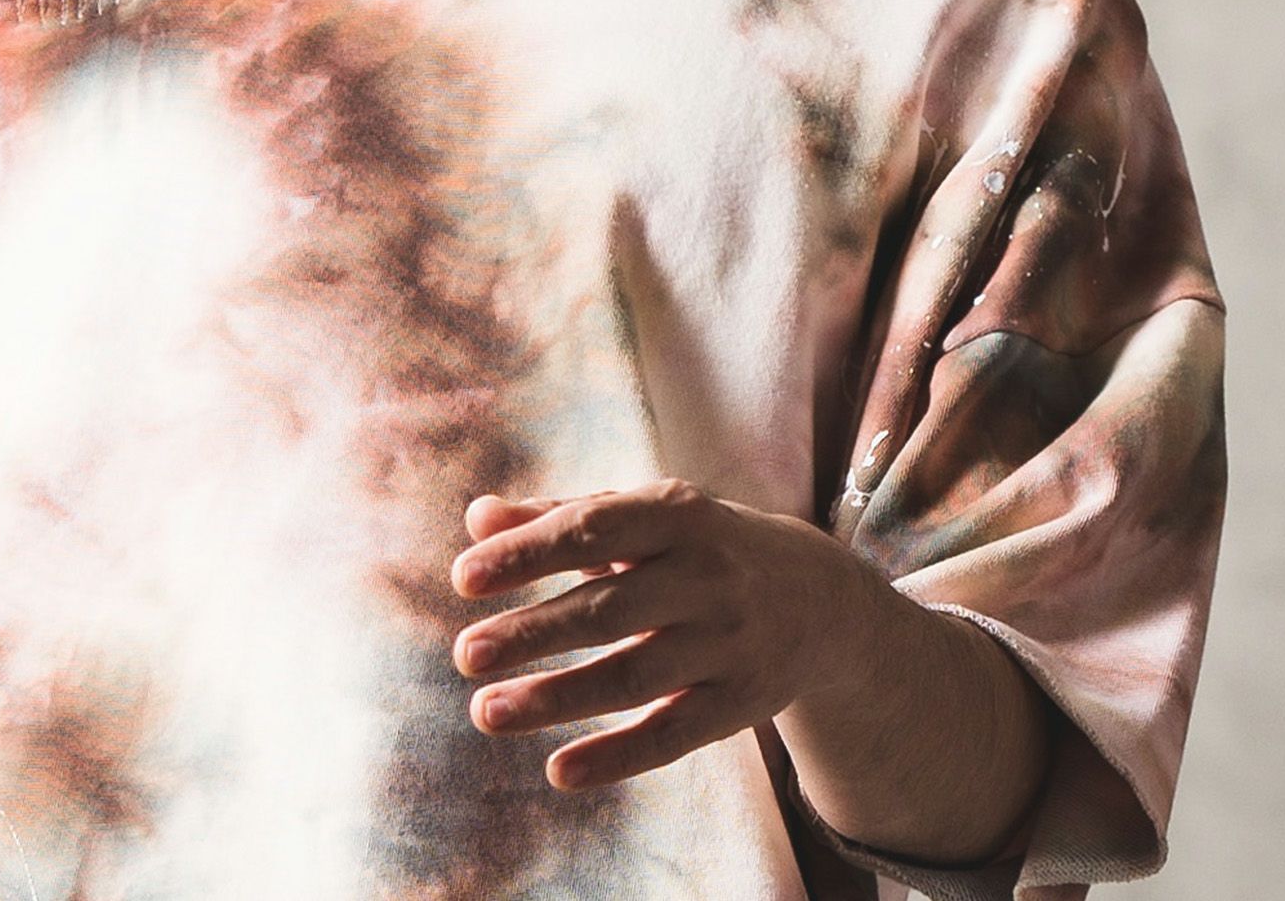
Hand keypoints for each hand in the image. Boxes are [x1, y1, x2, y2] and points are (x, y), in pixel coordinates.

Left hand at [449, 478, 845, 791]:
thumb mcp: (645, 515)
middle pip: (609, 608)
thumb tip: (478, 519)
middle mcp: (707, 574)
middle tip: (465, 654)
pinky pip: (672, 736)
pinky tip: (558, 771)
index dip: (528, 553)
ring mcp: (728, 642)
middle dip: (534, 632)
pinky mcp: (740, 704)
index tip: (463, 579)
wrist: (821, 596)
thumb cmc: (700, 545)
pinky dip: (616, 757)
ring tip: (486, 711)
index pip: (593, 527)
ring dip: (556, 698)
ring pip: (633, 676)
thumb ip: (560, 513)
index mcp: (678, 512)